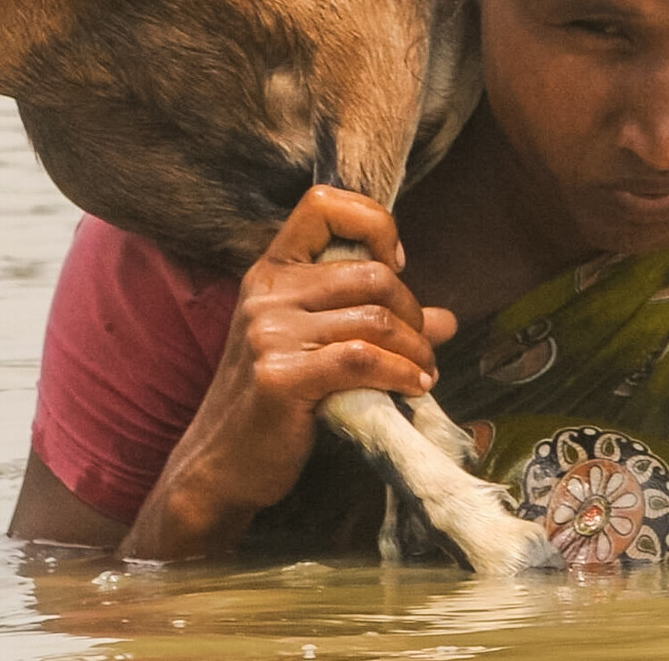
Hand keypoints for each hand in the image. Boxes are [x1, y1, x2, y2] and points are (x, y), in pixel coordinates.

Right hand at [124, 186, 458, 559]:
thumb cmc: (273, 403)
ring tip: (423, 373)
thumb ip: (375, 322)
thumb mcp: (317, 348)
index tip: (396, 265)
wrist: (222, 464)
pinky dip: (402, 373)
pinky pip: (364, 360)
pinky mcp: (281, 376)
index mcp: (271, 271)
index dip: (374, 224)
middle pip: (371, 273)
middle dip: (412, 311)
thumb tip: (446, 319)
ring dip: (416, 351)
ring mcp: (269, 333)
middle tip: (422, 347)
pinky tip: (414, 388)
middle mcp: (266, 292)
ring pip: (375, 319)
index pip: (323, 203)